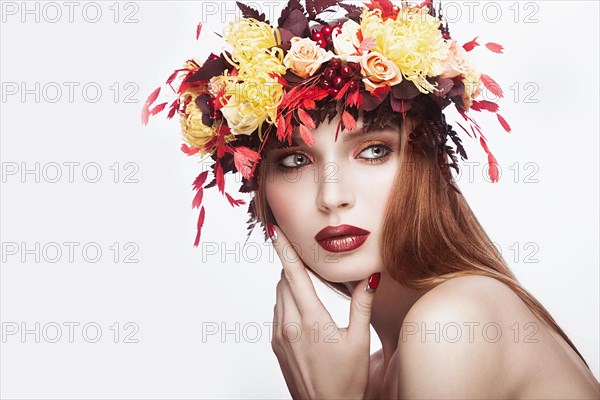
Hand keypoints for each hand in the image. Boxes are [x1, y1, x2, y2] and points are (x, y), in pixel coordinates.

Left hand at [269, 223, 380, 398]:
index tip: (274, 230)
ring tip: (307, 283)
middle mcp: (289, 325)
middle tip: (304, 254)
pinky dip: (287, 302)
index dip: (283, 249)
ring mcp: (280, 336)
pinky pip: (277, 312)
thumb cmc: (347, 380)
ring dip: (290, 284)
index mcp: (311, 320)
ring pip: (279, 296)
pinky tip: (304, 310)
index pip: (293, 274)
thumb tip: (370, 277)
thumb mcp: (359, 341)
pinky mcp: (276, 345)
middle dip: (293, 265)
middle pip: (285, 281)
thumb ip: (362, 305)